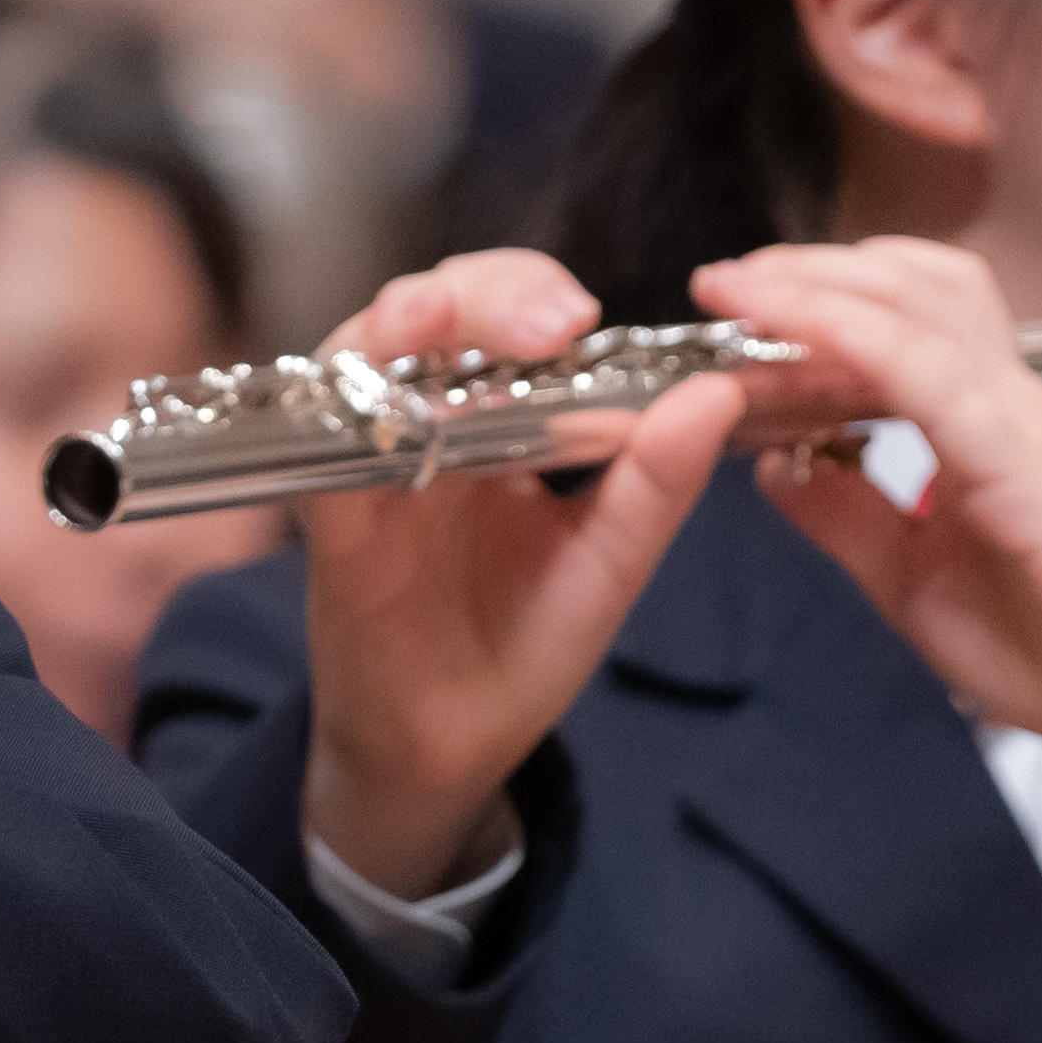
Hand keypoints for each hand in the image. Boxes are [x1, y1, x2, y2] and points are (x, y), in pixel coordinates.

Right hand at [296, 251, 745, 896]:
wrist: (451, 751)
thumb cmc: (521, 645)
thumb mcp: (609, 561)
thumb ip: (657, 481)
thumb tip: (719, 393)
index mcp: (501, 417)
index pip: (511, 312)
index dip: (537, 291)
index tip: (589, 315)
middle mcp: (429, 420)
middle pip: (440, 307)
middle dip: (487, 293)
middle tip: (551, 323)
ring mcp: (372, 461)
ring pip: (363, 353)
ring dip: (400, 322)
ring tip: (434, 315)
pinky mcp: (330, 520)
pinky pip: (322, 451)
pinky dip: (347, 415)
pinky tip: (385, 401)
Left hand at [706, 239, 1041, 743]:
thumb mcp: (908, 576)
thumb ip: (847, 513)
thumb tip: (774, 463)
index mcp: (978, 418)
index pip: (902, 312)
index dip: (816, 292)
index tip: (729, 298)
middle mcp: (1005, 398)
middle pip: (910, 282)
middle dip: (808, 267)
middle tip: (722, 278)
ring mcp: (1021, 421)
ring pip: (920, 308)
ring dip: (821, 287)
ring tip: (741, 288)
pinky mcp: (1028, 463)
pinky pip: (937, 378)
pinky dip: (861, 343)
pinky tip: (798, 336)